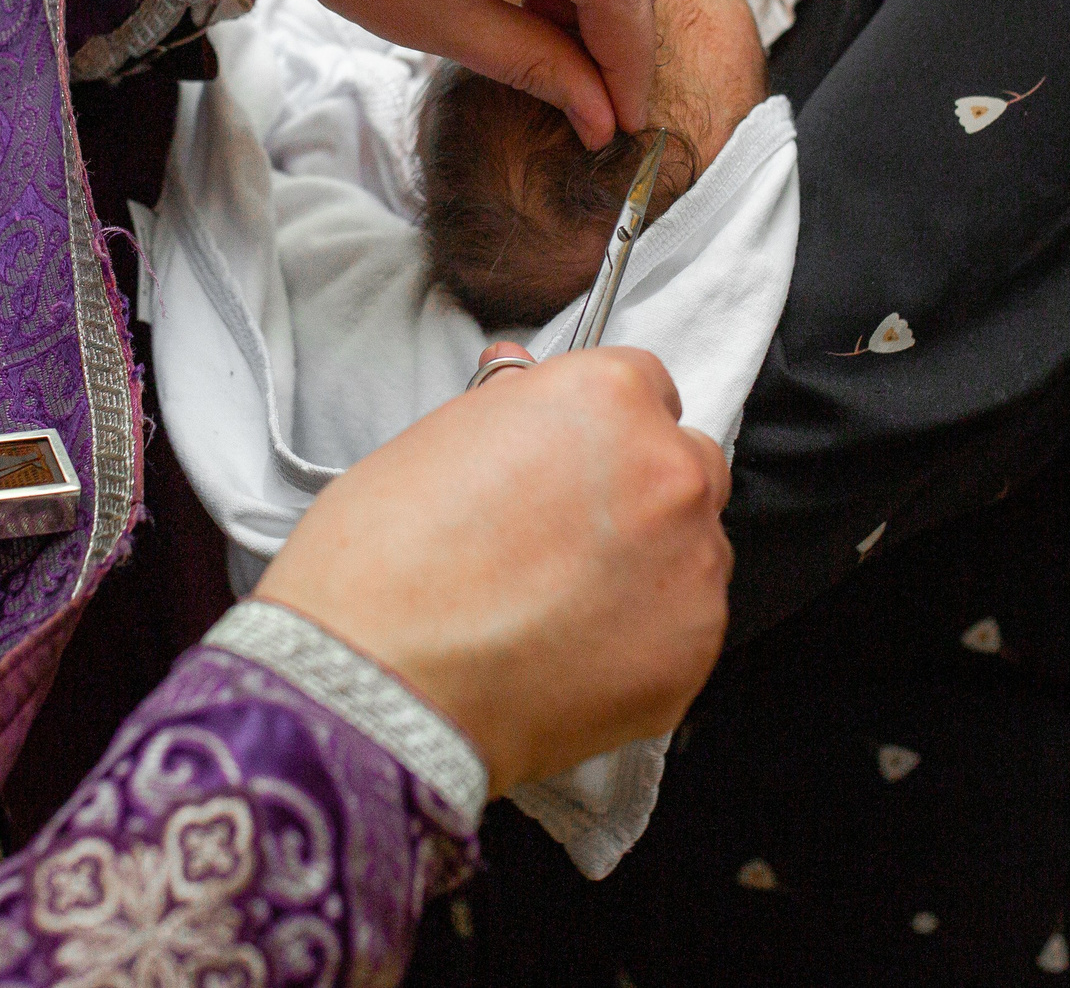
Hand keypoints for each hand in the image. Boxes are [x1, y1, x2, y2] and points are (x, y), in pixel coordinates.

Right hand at [254, 343, 731, 796]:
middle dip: (640, 493)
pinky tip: (567, 655)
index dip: (601, 428)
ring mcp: (693, 565)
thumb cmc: (383, 565)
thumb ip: (510, 408)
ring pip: (693, 551)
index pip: (645, 386)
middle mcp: (668, 471)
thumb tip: (522, 381)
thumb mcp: (433, 443)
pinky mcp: (694, 651)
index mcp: (605, 398)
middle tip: (563, 539)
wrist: (375, 688)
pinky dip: (641, 642)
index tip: (574, 462)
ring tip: (555, 609)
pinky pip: (684, 631)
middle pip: (686, 464)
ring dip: (646, 569)